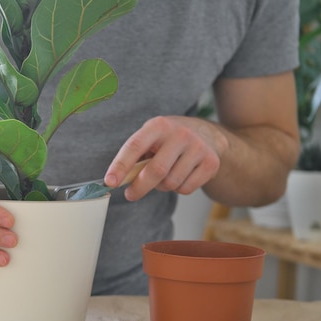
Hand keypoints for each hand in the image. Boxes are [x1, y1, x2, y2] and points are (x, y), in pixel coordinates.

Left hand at [104, 115, 227, 200]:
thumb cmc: (168, 140)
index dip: (120, 166)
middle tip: (130, 194)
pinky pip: (186, 189)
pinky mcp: (211, 163)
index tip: (109, 182)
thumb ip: (135, 158)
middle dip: (139, 187)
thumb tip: (116, 181)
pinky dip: (178, 189)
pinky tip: (180, 175)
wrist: (205, 134)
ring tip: (164, 175)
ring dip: (161, 187)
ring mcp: (198, 148)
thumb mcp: (150, 139)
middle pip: (156, 170)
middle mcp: (180, 134)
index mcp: (159, 125)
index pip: (135, 146)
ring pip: (171, 183)